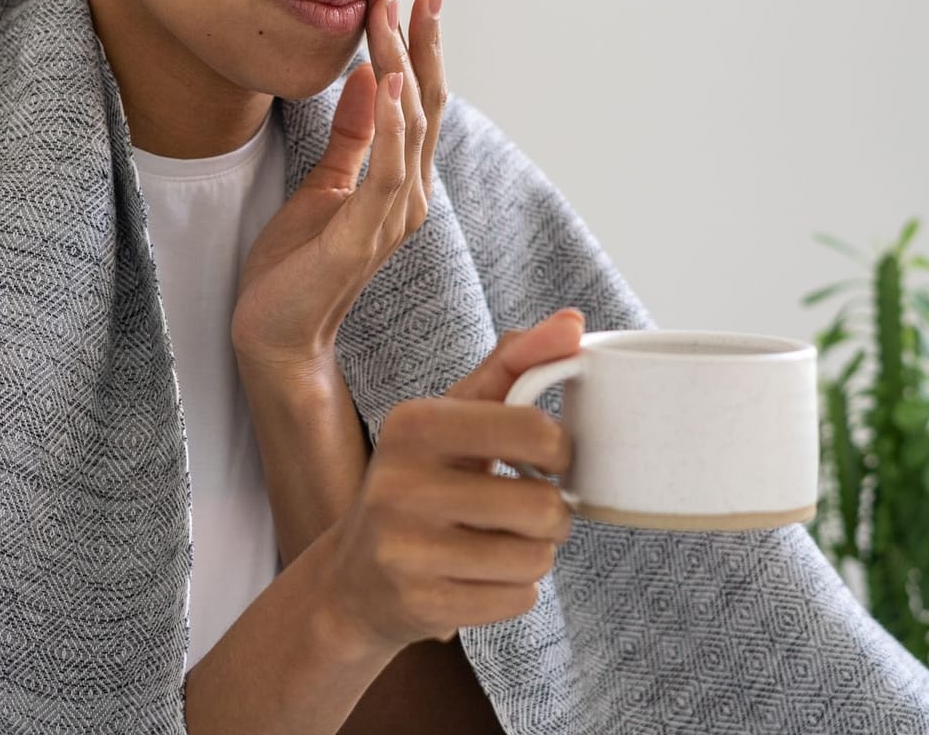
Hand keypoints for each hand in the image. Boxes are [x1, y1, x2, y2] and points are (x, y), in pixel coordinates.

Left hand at [230, 0, 446, 377]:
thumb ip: (349, 138)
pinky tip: (383, 81)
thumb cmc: (296, 270)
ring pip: (410, 125)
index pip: (420, 101)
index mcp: (401, 183)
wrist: (276, 335)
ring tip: (387, 13)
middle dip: (418, 39)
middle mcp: (410, 197)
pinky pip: (386, 169)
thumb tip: (366, 80)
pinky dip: (388, 123)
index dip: (418, 44)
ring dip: (400, 63)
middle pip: (427, 103)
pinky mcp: (363, 234)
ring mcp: (392, 216)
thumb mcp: (322, 186)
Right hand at [311, 309, 584, 652]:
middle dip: (552, 513)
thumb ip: (513, 365)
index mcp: (413, 426)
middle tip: (527, 509)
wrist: (355, 578)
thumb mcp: (452, 416)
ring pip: (536, 558)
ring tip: (500, 542)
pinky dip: (514, 591)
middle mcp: (400, 486)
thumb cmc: (419, 483)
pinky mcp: (421, 605)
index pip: (534, 430)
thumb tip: (574, 323)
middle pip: (544, 506)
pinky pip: (519, 600)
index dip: (560, 450)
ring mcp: (406, 551)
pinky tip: (478, 576)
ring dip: (535, 554)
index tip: (547, 458)